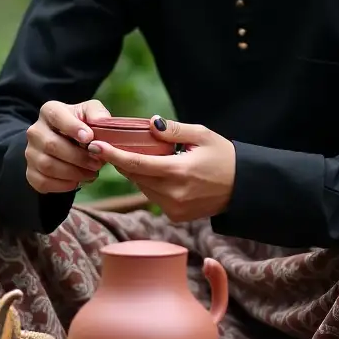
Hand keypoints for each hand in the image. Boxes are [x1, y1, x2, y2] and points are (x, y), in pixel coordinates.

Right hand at [25, 99, 111, 193]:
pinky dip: (63, 185)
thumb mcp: (90, 113)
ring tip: (91, 173)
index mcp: (49, 111)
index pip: (56, 116)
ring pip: (47, 165)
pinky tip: (77, 181)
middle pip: (51, 145)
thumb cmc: (81, 125)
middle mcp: (35, 131)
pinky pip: (43, 182)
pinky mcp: (31, 172)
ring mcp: (30, 153)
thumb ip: (97, 113)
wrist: (66, 143)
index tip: (89, 137)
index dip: (72, 127)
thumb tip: (101, 121)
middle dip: (78, 157)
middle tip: (97, 163)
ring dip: (74, 173)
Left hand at [88, 115, 235, 222]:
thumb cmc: (224, 156)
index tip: (95, 145)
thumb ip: (174, 130)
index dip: (112, 155)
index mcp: (178, 172)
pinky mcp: (176, 216)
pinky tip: (155, 172)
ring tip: (133, 155)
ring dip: (135, 172)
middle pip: (134, 176)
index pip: (136, 164)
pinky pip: (153, 197)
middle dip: (120, 161)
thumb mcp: (202, 135)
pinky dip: (149, 184)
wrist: (243, 188)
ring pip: (141, 187)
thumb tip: (150, 123)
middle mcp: (173, 194)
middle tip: (108, 145)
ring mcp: (174, 208)